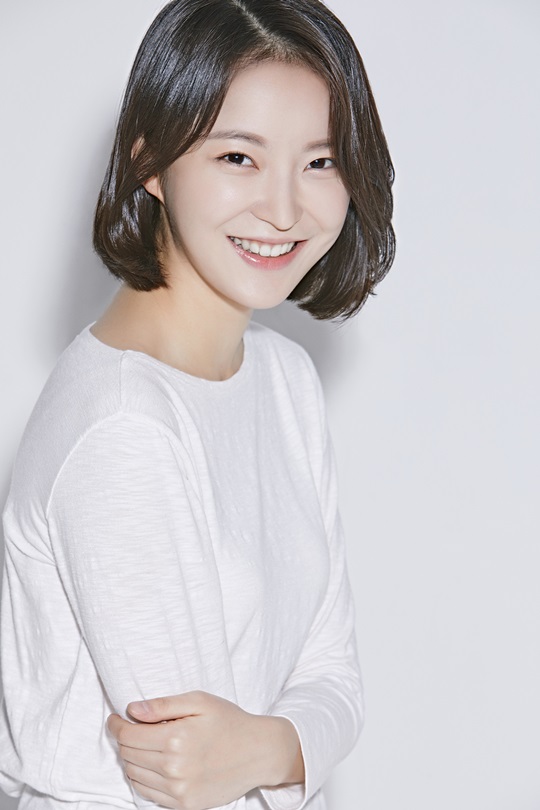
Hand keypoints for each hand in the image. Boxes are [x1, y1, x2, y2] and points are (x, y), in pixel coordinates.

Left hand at [107, 690, 303, 809]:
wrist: (259, 752)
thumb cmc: (230, 722)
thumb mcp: (200, 701)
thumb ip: (163, 705)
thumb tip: (132, 710)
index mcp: (176, 737)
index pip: (128, 735)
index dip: (117, 725)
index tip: (116, 718)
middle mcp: (174, 767)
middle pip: (128, 755)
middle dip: (125, 739)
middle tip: (134, 728)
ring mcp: (179, 790)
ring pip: (134, 775)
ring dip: (133, 759)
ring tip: (147, 745)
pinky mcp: (184, 804)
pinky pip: (148, 793)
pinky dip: (143, 778)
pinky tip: (155, 764)